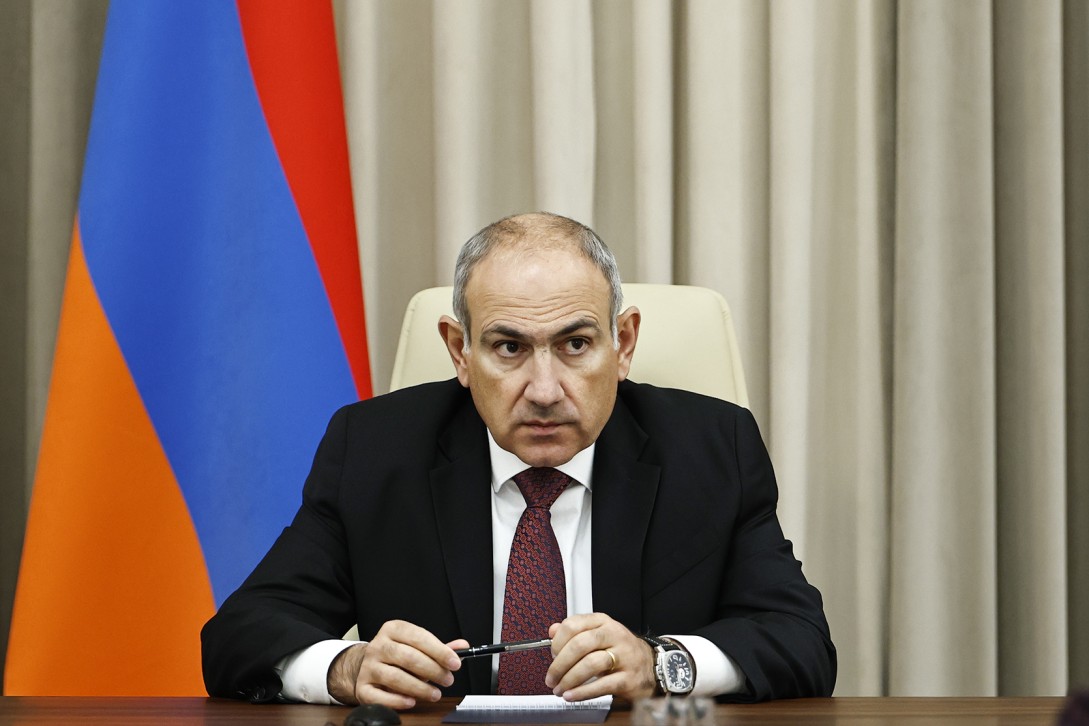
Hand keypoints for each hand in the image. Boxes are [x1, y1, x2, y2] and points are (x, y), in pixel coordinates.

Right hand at [327, 620, 468, 708]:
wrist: (367, 667)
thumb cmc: (397, 656)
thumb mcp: (417, 647)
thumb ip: (440, 648)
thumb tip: (462, 646)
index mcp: (393, 630)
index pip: (418, 637)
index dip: (439, 650)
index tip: (455, 663)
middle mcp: (378, 646)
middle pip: (408, 657)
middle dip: (432, 670)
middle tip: (447, 679)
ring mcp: (368, 666)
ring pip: (395, 677)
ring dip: (419, 687)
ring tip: (435, 693)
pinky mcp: (362, 687)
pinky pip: (379, 696)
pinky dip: (397, 700)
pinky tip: (411, 701)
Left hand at [545, 613, 656, 701]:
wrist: (650, 665)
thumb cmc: (620, 650)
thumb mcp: (598, 635)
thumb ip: (574, 632)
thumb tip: (552, 631)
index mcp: (602, 622)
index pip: (573, 625)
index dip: (557, 642)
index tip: (552, 656)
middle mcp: (614, 635)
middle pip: (580, 645)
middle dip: (559, 664)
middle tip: (551, 678)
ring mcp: (623, 656)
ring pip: (590, 664)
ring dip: (569, 679)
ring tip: (559, 689)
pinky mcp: (628, 678)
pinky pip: (602, 685)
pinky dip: (582, 692)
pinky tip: (571, 695)